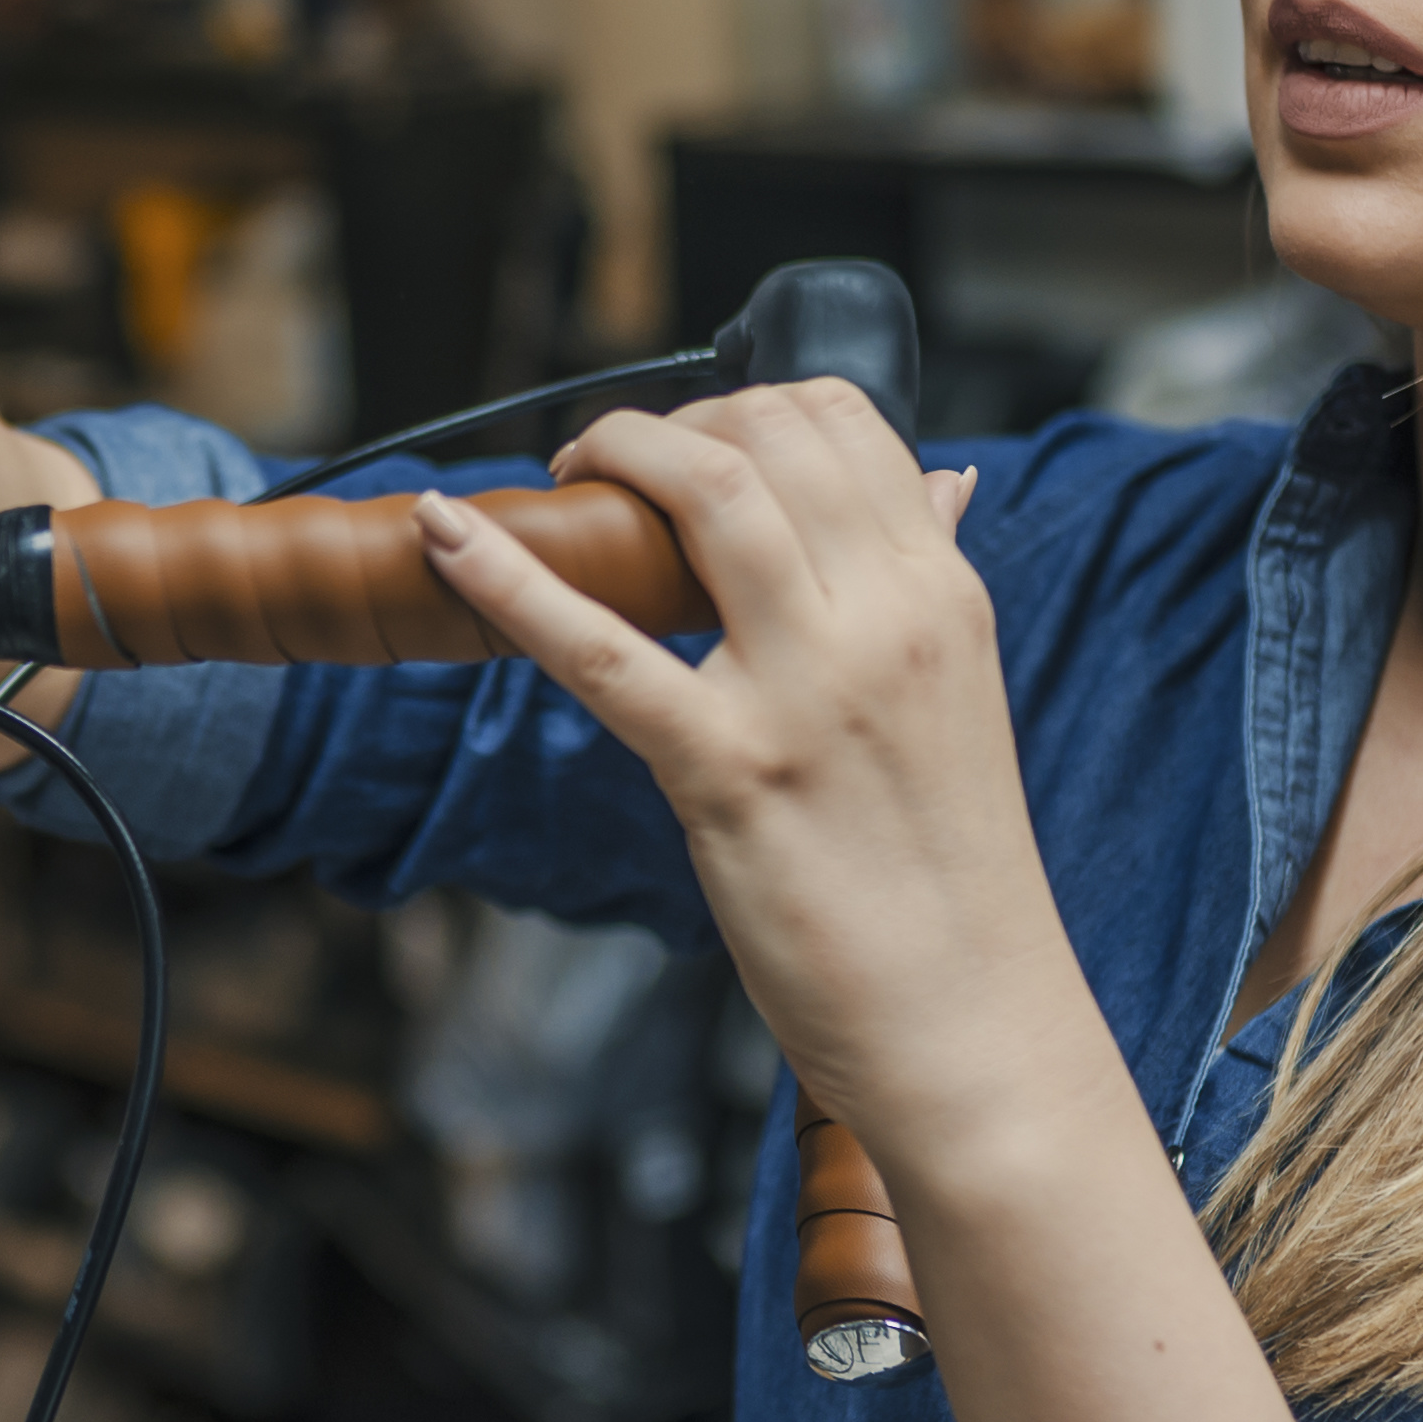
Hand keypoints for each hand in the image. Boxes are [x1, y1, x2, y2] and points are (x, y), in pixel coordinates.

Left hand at [411, 386, 1090, 1142]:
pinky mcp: (732, 772)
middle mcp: (887, 620)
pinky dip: (511, 583)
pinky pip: (605, 651)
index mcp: (943, 595)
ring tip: (564, 477)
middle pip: (767, 437)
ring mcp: (810, 691)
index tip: (689, 437)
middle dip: (668, 422)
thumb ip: (931, 580)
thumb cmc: (952, 871)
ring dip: (615, 454)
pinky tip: (447, 537)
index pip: (847, 424)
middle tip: (609, 464)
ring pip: (707, 496)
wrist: (975, 1020)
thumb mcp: (964, 695)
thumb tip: (945, 480)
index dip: (746, 401)